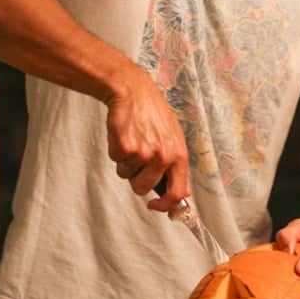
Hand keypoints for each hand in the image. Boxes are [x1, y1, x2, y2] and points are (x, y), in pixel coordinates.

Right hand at [105, 62, 189, 206]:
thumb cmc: (153, 115)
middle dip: (137, 179)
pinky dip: (117, 151)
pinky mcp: (124, 147)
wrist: (133, 92)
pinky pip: (116, 161)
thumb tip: (183, 193)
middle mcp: (162, 156)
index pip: (177, 193)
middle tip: (138, 158)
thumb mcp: (174, 138)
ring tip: (133, 140)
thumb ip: (177, 166)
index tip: (155, 206)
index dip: (165, 205)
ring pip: (127, 175)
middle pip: (143, 188)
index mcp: (179, 155)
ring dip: (126, 163)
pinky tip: (124, 135)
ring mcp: (142, 153)